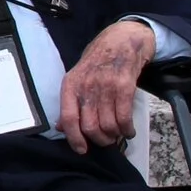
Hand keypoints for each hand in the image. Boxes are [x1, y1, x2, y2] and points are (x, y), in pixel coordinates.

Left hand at [59, 19, 154, 154]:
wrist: (120, 40)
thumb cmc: (97, 61)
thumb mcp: (77, 78)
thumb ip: (70, 103)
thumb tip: (61, 127)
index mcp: (71, 85)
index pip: (68, 118)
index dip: (74, 138)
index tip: (81, 149)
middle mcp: (86, 87)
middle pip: (90, 126)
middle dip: (99, 140)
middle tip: (105, 141)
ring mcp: (106, 86)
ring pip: (108, 125)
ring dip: (114, 136)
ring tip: (117, 135)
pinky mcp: (125, 86)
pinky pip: (124, 118)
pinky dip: (127, 130)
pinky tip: (128, 130)